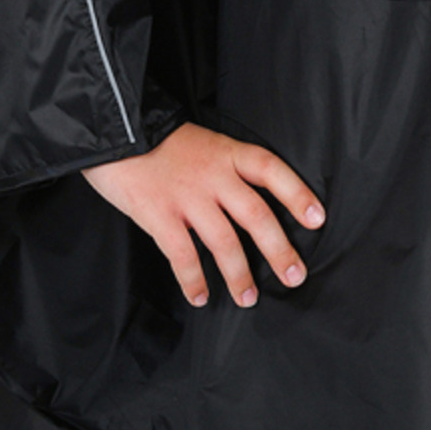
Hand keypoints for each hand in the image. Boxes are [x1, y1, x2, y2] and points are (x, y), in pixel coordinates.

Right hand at [82, 123, 324, 309]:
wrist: (113, 130)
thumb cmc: (159, 140)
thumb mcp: (204, 142)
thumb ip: (226, 168)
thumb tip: (249, 204)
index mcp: (227, 153)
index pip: (273, 171)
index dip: (298, 194)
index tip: (317, 219)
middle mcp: (214, 175)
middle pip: (257, 216)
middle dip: (279, 250)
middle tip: (295, 276)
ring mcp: (187, 197)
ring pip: (225, 243)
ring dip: (240, 275)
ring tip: (247, 299)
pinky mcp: (159, 215)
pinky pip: (184, 256)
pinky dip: (194, 280)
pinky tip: (200, 296)